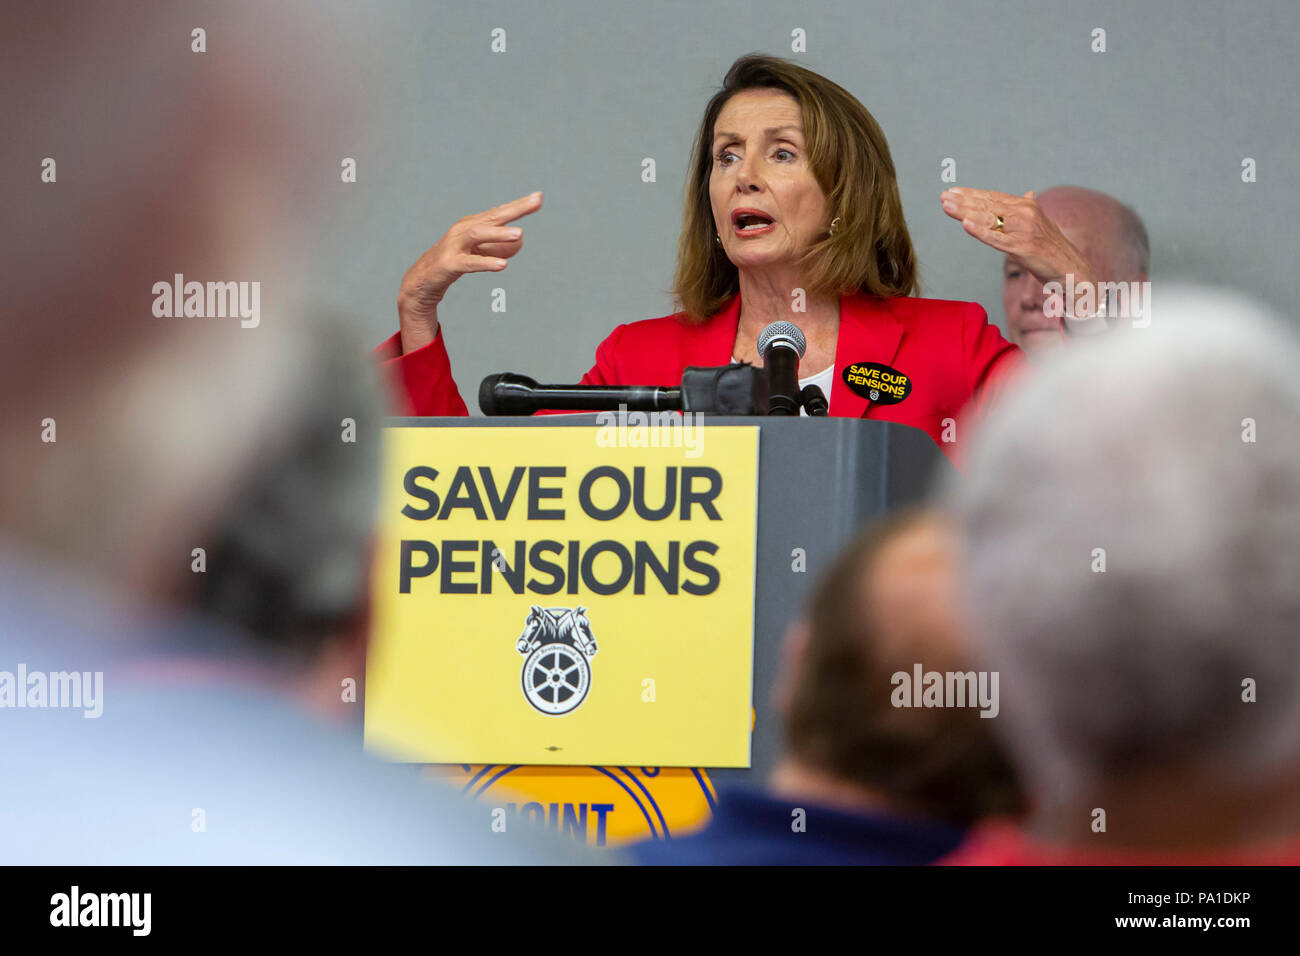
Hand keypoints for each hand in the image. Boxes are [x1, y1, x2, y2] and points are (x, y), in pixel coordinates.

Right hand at [397, 191, 542, 352]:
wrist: (422, 280)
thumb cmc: (454, 261)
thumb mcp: (479, 253)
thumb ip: (499, 246)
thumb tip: (520, 241)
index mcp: (473, 224)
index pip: (499, 212)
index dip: (519, 205)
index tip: (539, 197)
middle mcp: (464, 229)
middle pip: (493, 215)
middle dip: (515, 208)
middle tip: (536, 202)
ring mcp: (454, 244)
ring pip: (478, 234)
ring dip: (499, 233)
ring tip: (520, 234)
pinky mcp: (448, 263)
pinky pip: (469, 263)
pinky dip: (486, 262)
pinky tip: (502, 265)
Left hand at [939, 187, 1094, 288]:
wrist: (1072, 269)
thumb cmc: (1052, 248)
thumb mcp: (1039, 225)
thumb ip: (1027, 211)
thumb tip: (1028, 193)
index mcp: (1027, 206)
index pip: (994, 197)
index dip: (972, 194)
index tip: (953, 192)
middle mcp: (1026, 213)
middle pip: (989, 205)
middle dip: (964, 201)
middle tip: (944, 196)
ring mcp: (1024, 230)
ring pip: (989, 219)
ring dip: (966, 212)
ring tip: (947, 207)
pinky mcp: (1023, 248)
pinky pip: (997, 239)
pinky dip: (981, 231)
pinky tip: (965, 225)